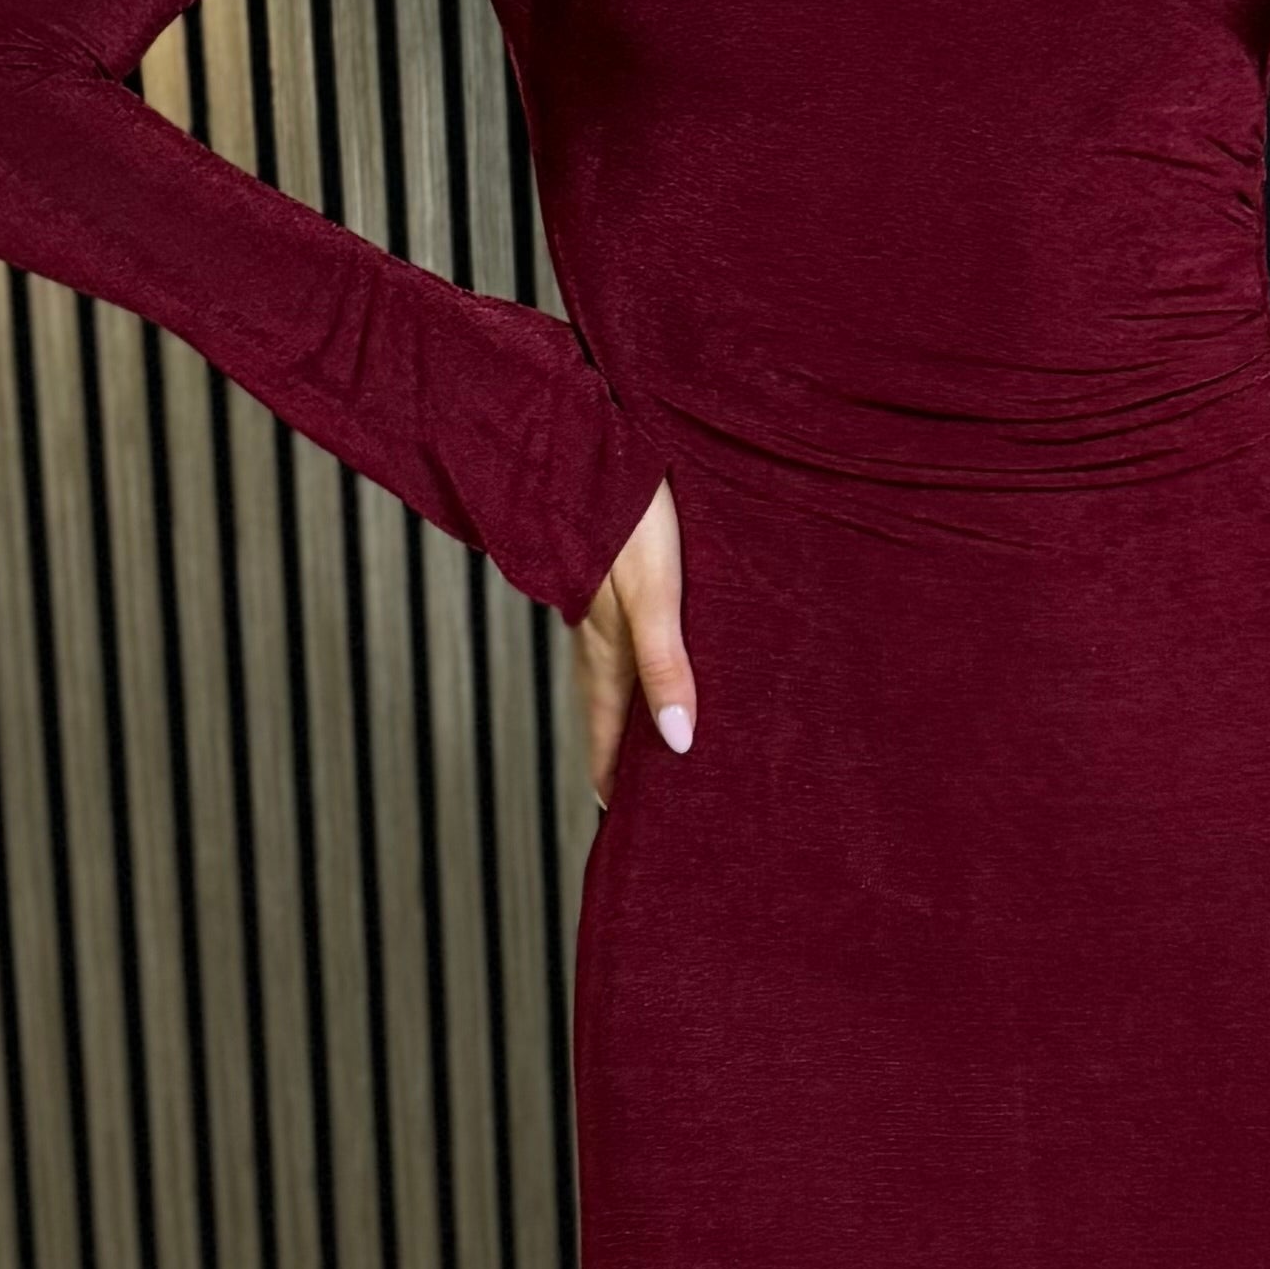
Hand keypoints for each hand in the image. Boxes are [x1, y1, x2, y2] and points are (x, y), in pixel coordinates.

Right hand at [571, 477, 694, 809]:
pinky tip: (655, 659)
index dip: (616, 784)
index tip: (622, 828)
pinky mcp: (609, 577)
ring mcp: (600, 608)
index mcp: (607, 654)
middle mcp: (598, 639)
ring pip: (615, 677)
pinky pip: (623, 640)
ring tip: (652, 745)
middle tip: (638, 805)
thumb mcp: (656, 596)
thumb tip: (679, 746)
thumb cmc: (629, 516)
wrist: (589, 440)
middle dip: (622, 761)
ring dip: (630, 715)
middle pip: (608, 715)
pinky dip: (637, 669)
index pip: (609, 738)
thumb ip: (666, 668)